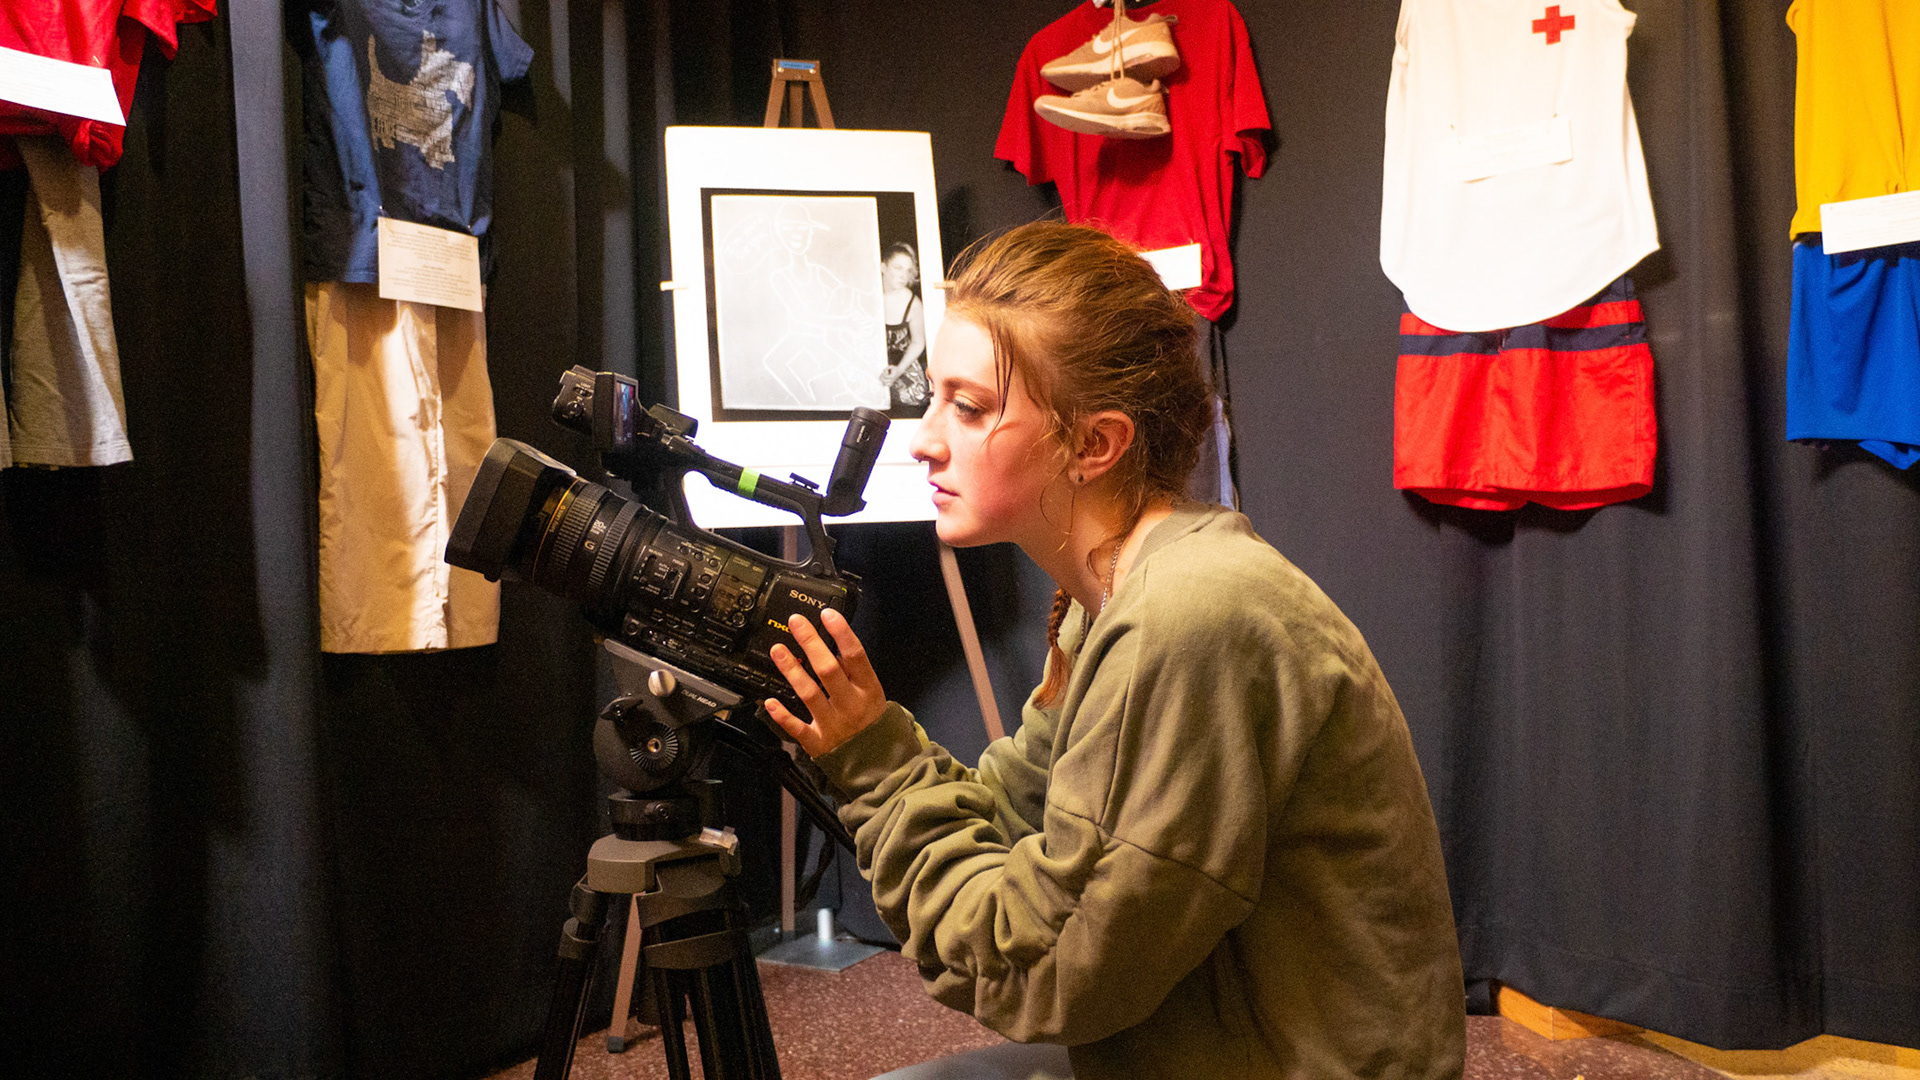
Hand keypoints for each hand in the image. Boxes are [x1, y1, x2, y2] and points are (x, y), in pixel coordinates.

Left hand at [764, 609, 888, 756]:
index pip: (856, 656)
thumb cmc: (869, 719)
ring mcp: (833, 724)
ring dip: (792, 670)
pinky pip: (797, 728)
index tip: (827, 614)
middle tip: (795, 622)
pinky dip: (783, 716)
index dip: (841, 633)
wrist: (876, 763)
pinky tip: (770, 701)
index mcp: (868, 689)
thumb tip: (834, 643)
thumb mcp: (871, 693)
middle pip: (828, 670)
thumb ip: (853, 671)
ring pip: (809, 694)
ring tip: (777, 649)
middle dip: (811, 644)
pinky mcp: (817, 742)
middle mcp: (850, 704)